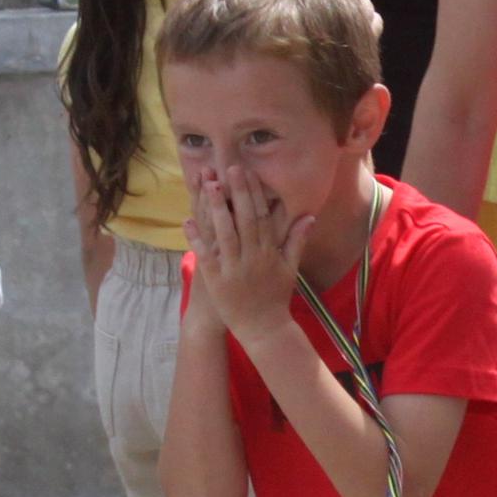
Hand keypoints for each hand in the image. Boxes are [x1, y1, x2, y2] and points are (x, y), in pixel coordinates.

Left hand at [188, 169, 306, 343]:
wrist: (264, 329)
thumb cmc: (276, 297)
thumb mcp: (290, 268)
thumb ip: (297, 240)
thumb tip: (309, 216)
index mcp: (269, 252)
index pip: (262, 216)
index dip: (254, 193)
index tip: (247, 172)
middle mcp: (253, 257)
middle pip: (244, 219)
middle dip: (236, 192)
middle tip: (229, 168)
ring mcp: (234, 269)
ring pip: (225, 234)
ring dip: (216, 209)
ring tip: (209, 185)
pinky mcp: (218, 281)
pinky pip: (207, 256)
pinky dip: (197, 239)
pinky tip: (187, 221)